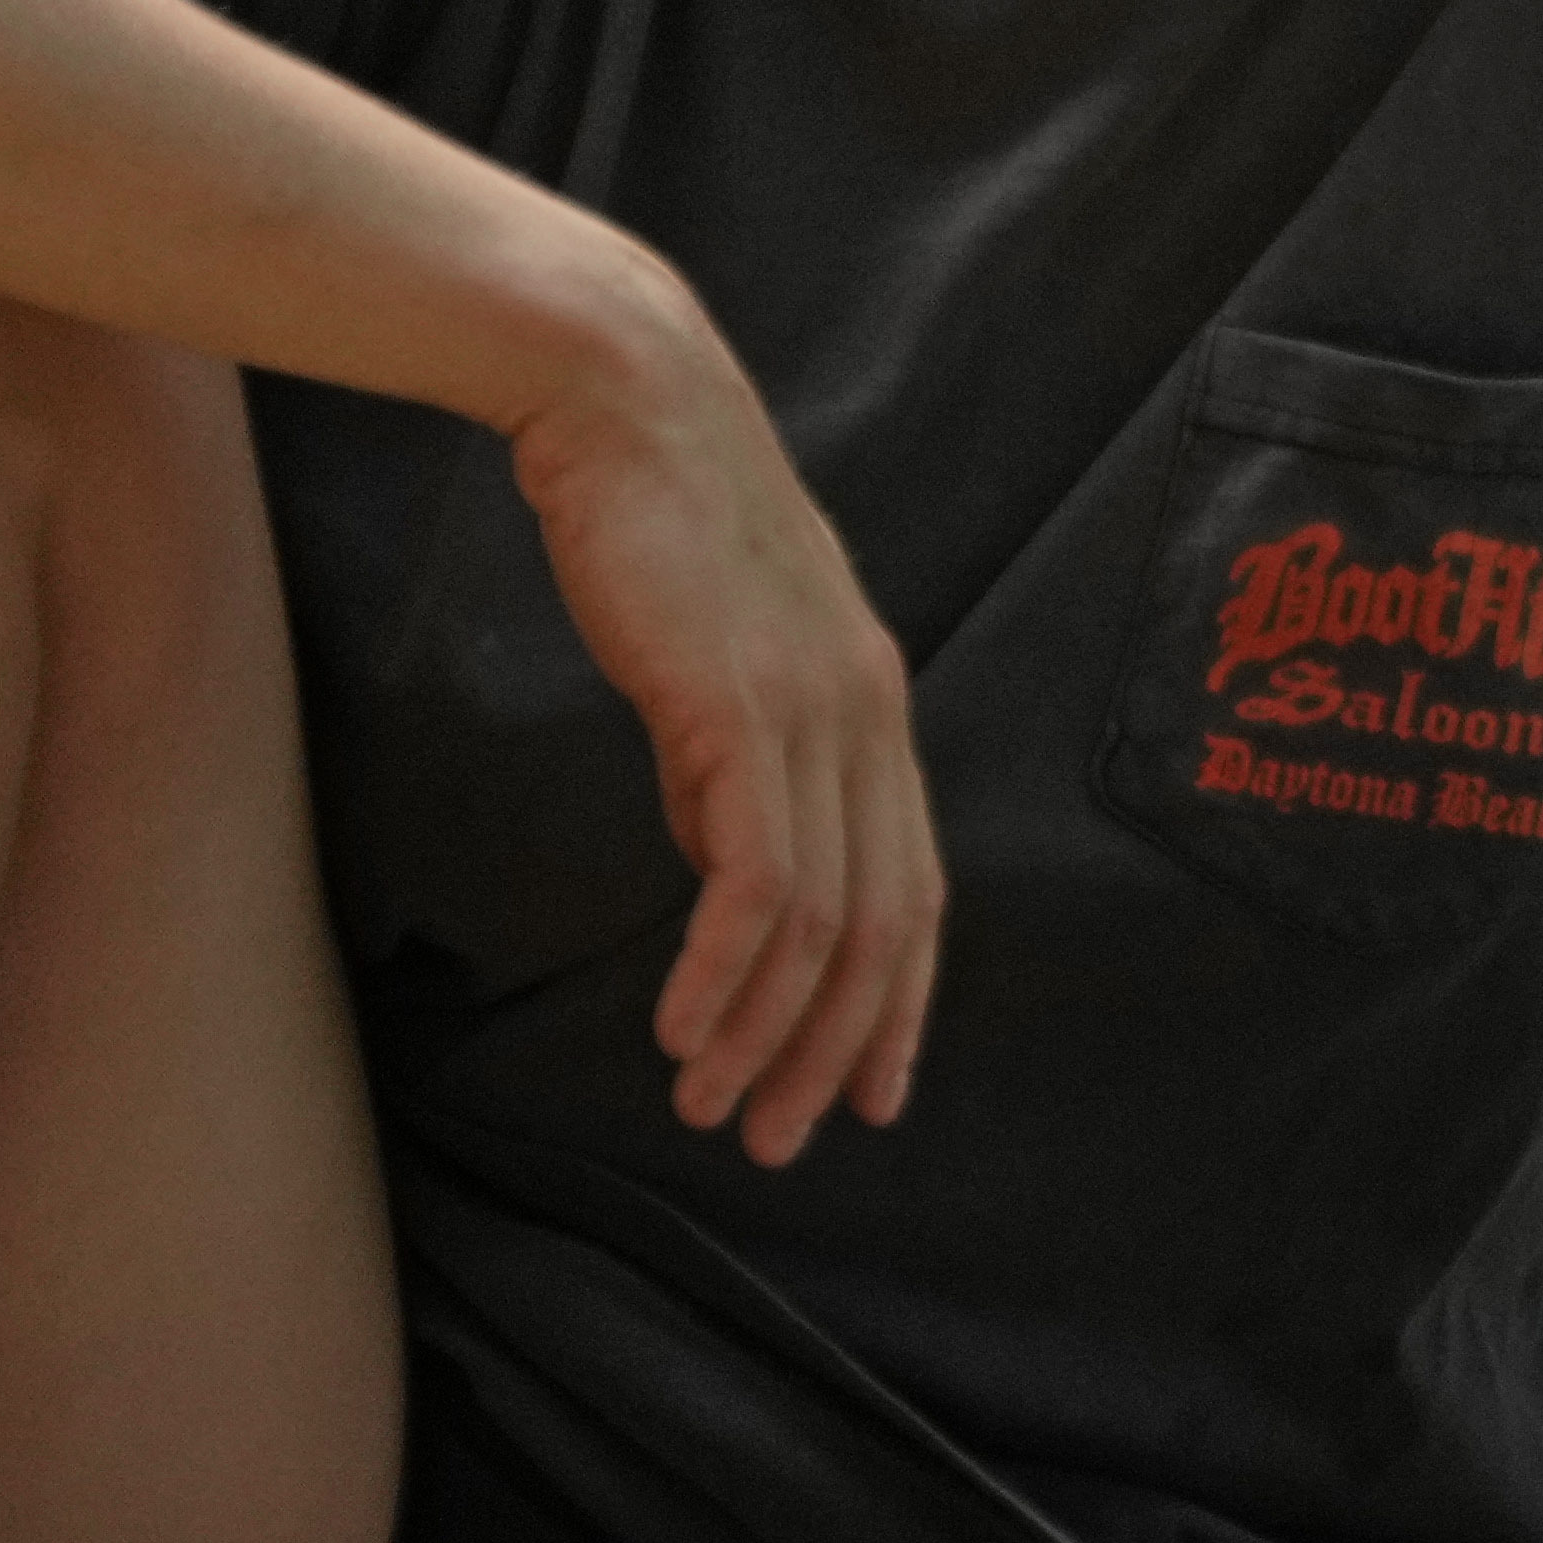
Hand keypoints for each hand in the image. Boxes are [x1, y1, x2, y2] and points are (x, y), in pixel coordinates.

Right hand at [493, 273, 940, 1159]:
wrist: (625, 403)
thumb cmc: (655, 525)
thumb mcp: (715, 660)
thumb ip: (730, 766)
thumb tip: (725, 870)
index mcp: (876, 706)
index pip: (917, 890)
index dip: (900, 1005)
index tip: (868, 1093)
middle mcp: (869, 716)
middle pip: (885, 928)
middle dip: (837, 1049)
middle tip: (785, 1139)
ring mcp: (814, 711)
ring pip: (820, 921)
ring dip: (764, 1033)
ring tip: (712, 1108)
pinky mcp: (738, 709)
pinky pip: (751, 880)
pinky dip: (721, 973)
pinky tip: (678, 1031)